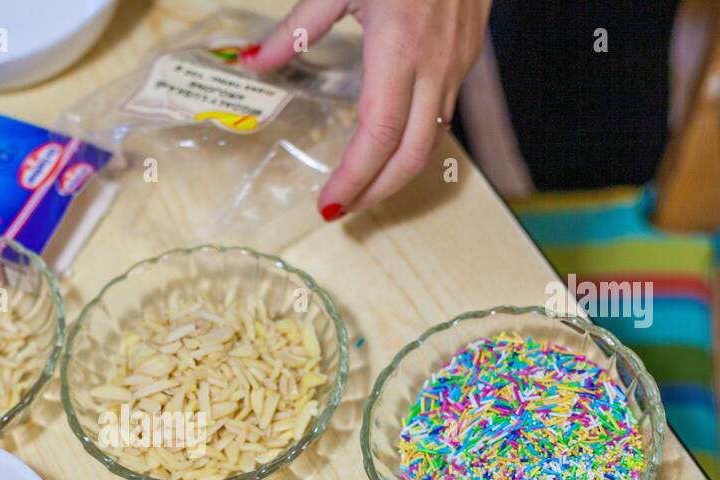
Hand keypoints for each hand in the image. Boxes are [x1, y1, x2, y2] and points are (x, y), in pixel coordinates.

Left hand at [243, 0, 490, 218]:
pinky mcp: (465, 59)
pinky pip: (442, 119)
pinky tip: (387, 153)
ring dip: (396, 177)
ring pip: (433, 142)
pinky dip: (414, 148)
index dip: (353, 178)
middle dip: (375, 193)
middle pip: (411, 155)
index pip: (378, 136)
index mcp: (400, 48)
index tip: (327, 204)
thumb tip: (254, 63)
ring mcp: (456, 65)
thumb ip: (297, 27)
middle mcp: (435, 65)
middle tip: (340, 213)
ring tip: (360, 193)